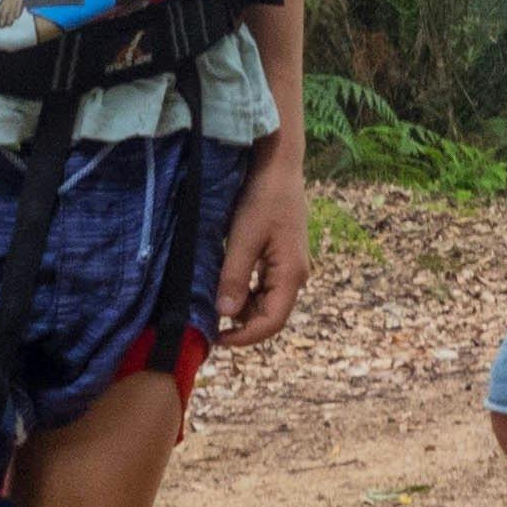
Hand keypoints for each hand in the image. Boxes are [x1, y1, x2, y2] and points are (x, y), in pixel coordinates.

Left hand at [212, 136, 311, 348]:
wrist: (280, 167)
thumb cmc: (264, 198)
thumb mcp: (243, 237)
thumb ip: (234, 277)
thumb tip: (226, 314)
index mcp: (291, 274)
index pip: (272, 322)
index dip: (245, 338)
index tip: (218, 340)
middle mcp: (296, 275)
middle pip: (271, 315)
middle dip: (242, 324)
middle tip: (210, 323)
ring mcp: (290, 266)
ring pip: (267, 301)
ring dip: (242, 306)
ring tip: (214, 301)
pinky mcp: (283, 256)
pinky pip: (265, 284)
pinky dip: (246, 290)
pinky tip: (226, 282)